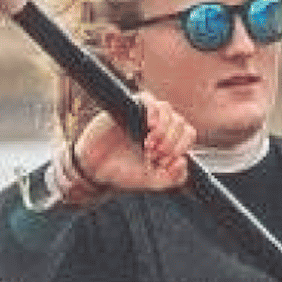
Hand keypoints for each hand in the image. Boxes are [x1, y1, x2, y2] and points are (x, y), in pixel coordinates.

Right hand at [72, 98, 196, 193]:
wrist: (94, 170)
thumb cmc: (121, 173)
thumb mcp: (151, 181)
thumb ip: (172, 178)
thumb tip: (183, 161)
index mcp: (167, 140)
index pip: (188, 134)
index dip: (182, 147)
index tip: (165, 160)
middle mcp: (158, 126)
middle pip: (180, 123)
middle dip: (171, 142)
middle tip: (154, 155)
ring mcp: (144, 116)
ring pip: (168, 111)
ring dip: (164, 130)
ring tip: (149, 146)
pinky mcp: (129, 108)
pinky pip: (150, 100)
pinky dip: (155, 112)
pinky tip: (150, 126)